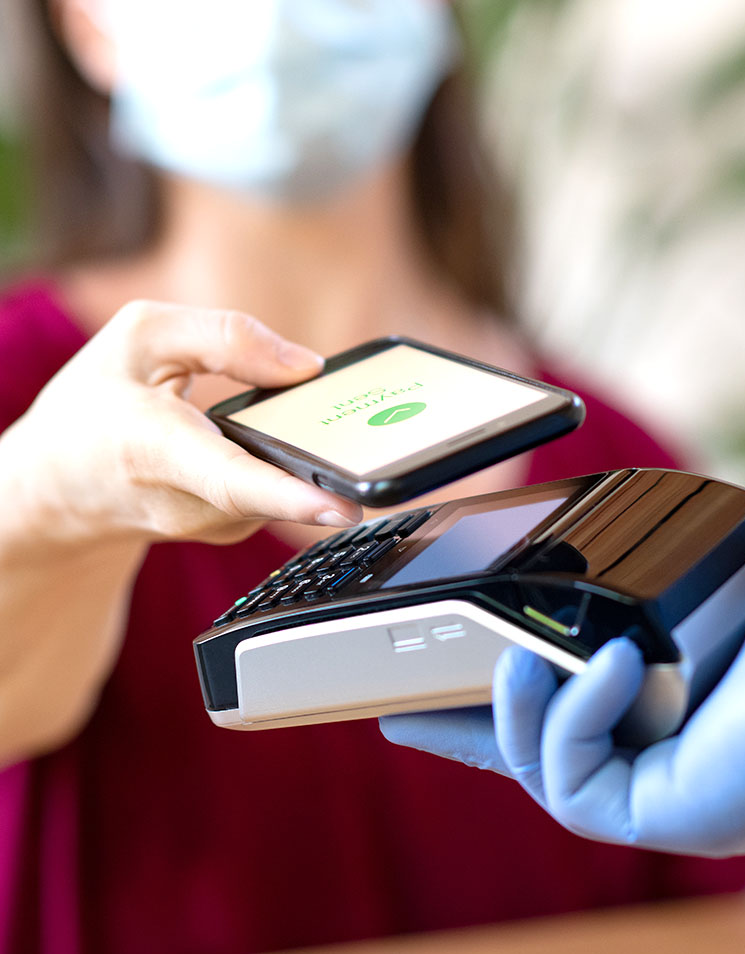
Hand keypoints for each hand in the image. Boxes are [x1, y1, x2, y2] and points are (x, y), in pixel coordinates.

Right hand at [2, 300, 360, 551]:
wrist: (57, 485)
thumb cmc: (95, 406)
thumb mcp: (141, 337)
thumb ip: (223, 337)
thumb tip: (304, 365)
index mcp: (155, 448)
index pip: (230, 481)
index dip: (289, 497)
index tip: (343, 505)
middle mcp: (186, 503)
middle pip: (276, 494)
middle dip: (334, 476)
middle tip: (391, 451)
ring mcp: (210, 526)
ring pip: (284, 494)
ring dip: (317, 466)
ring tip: (350, 434)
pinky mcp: (229, 530)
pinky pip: (279, 495)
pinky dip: (297, 468)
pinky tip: (298, 444)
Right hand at [382, 471, 744, 856]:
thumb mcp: (715, 540)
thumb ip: (664, 538)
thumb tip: (624, 520)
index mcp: (687, 699)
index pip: (576, 709)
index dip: (510, 697)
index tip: (452, 673)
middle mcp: (679, 755)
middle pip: (543, 758)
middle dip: (469, 736)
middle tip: (399, 710)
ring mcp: (678, 794)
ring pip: (547, 778)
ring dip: (512, 717)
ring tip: (515, 659)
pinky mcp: (677, 815)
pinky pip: (578, 786)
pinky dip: (571, 718)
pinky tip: (604, 661)